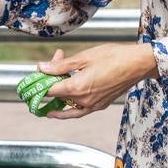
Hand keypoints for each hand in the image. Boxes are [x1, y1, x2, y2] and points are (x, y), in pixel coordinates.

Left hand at [37, 44, 157, 118]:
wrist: (138, 64)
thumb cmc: (113, 56)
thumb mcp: (83, 57)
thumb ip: (61, 65)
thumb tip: (41, 68)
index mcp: (77, 87)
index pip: (49, 91)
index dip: (37, 87)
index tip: (29, 84)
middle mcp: (84, 100)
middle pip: (58, 96)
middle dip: (50, 83)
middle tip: (50, 67)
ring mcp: (93, 105)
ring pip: (68, 107)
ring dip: (57, 101)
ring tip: (47, 101)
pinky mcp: (100, 105)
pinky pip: (80, 111)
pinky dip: (70, 110)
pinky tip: (65, 106)